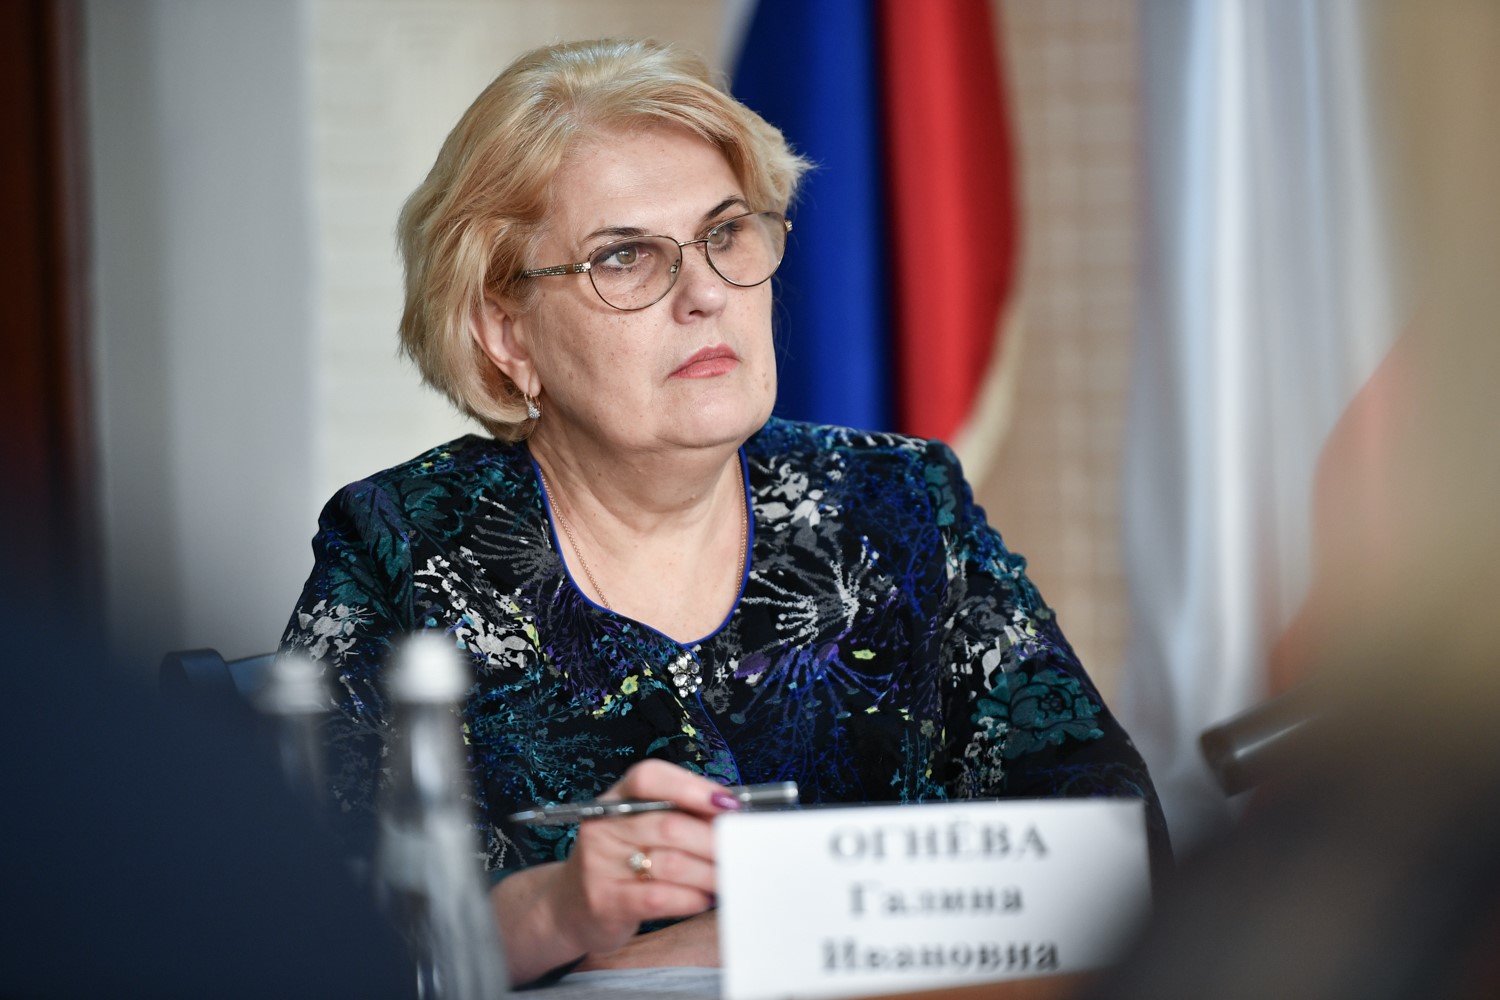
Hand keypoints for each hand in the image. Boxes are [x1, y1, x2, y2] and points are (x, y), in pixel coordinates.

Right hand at [494, 759, 741, 981]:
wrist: (569, 906)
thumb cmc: (620, 862)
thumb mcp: (638, 829)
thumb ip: (677, 816)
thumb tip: (730, 814)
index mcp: (615, 800)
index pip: (648, 777)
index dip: (690, 786)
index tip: (727, 802)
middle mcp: (603, 827)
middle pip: (670, 824)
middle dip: (715, 839)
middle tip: (742, 850)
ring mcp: (600, 865)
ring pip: (671, 863)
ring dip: (710, 873)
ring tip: (729, 877)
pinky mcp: (605, 902)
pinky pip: (659, 897)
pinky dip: (690, 898)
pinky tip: (703, 898)